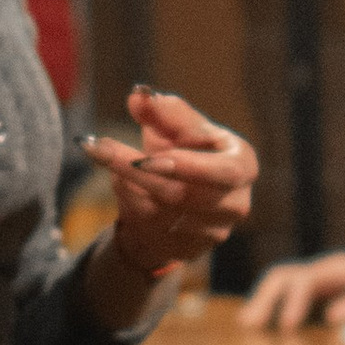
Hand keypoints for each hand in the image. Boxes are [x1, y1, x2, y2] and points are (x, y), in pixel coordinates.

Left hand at [85, 87, 257, 297]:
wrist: (178, 202)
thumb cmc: (185, 153)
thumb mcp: (177, 129)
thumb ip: (163, 112)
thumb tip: (139, 95)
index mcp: (242, 164)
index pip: (222, 171)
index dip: (186, 167)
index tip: (147, 158)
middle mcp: (235, 202)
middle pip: (182, 194)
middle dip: (141, 174)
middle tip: (102, 150)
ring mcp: (214, 231)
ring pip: (159, 211)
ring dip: (126, 183)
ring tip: (102, 154)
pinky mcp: (189, 250)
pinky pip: (149, 230)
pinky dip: (128, 203)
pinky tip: (121, 184)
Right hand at [241, 248, 344, 334]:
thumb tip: (333, 319)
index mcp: (339, 270)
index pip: (306, 280)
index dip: (293, 302)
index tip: (286, 327)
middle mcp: (321, 272)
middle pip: (282, 277)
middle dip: (264, 299)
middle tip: (249, 326)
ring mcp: (314, 281)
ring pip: (278, 285)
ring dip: (261, 304)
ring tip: (246, 328)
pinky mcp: (312, 295)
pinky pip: (283, 297)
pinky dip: (269, 310)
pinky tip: (260, 330)